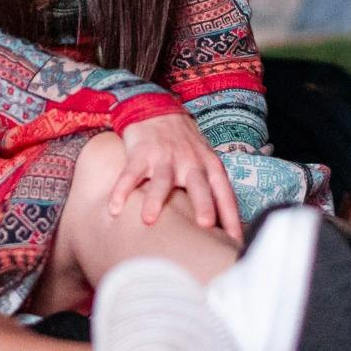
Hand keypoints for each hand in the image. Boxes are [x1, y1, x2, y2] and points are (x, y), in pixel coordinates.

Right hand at [110, 111, 243, 243]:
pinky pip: (130, 173)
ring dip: (155, 199)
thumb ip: (212, 190)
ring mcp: (165, 157)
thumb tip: (222, 229)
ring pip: (162, 180)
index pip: (224, 193)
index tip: (236, 241)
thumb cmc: (184, 145)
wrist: (158, 110)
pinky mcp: (141, 153)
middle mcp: (190, 162)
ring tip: (149, 220)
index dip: (230, 216)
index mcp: (209, 166)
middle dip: (203, 205)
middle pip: (198, 186)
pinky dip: (121, 190)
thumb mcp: (205, 162)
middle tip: (206, 225)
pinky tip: (114, 208)